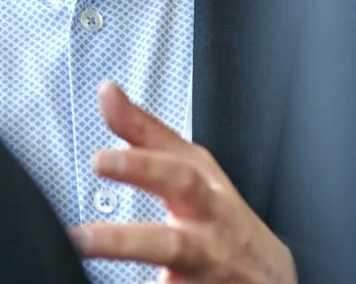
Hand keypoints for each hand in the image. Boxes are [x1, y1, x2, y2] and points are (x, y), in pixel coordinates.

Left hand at [70, 82, 295, 283]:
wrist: (270, 278)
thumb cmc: (218, 215)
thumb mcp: (190, 170)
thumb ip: (145, 134)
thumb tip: (107, 91)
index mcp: (204, 188)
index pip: (174, 165)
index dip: (138, 161)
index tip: (99, 159)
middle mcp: (210, 223)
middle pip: (182, 199)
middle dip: (141, 188)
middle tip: (95, 188)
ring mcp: (211, 263)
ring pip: (176, 248)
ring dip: (129, 243)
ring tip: (85, 241)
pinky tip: (111, 283)